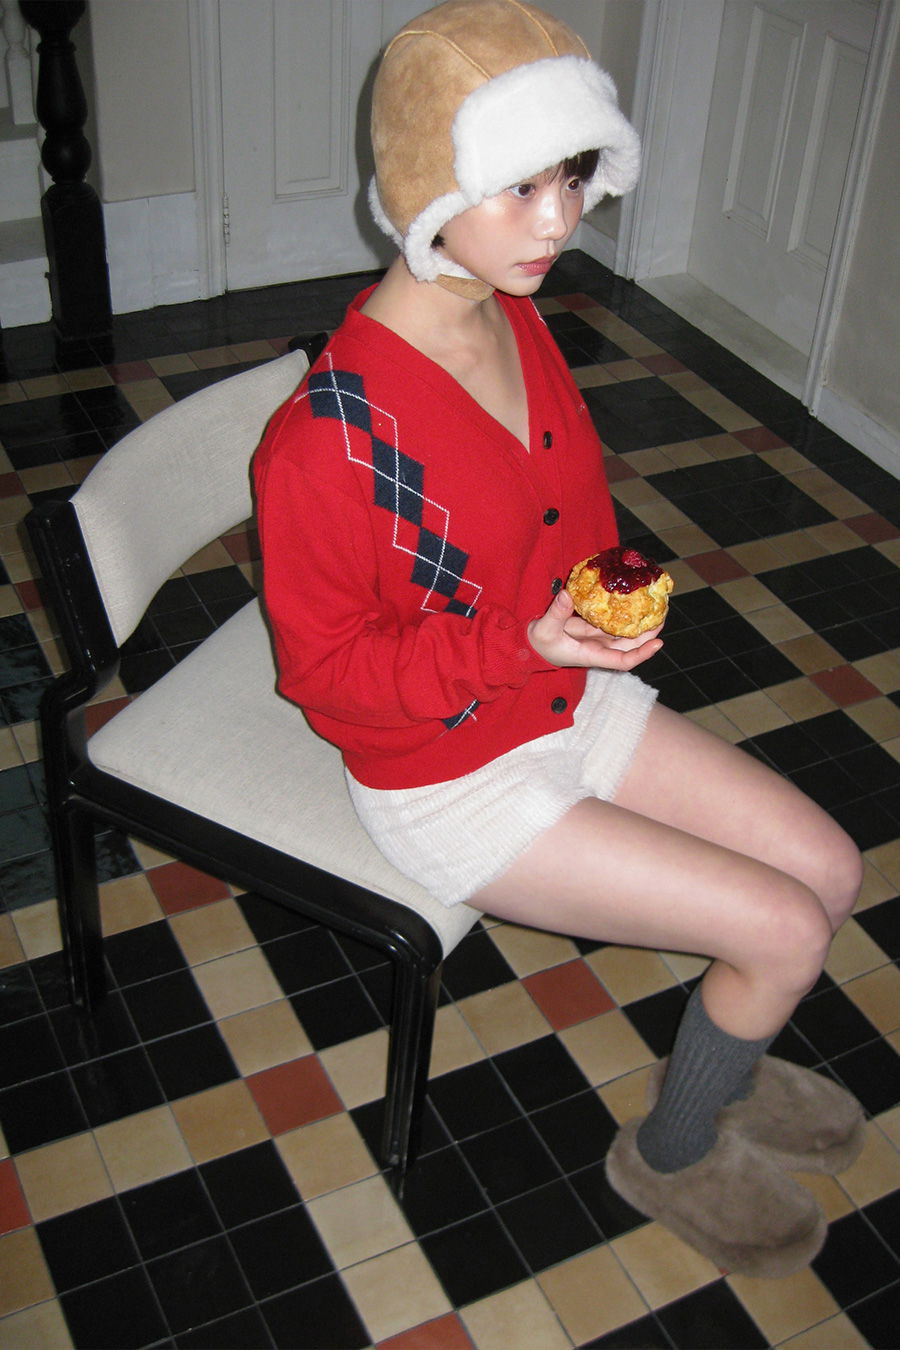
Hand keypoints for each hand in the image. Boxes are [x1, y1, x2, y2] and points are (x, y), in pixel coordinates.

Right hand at [528, 588, 663, 670]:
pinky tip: (633, 599)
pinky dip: (624, 613)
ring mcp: (598, 638)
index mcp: (591, 654)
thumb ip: (556, 614)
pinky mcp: (593, 627)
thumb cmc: (538, 644)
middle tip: (662, 615)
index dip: (642, 654)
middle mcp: (599, 648)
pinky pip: (614, 622)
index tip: (658, 643)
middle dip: (649, 634)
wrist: (531, 645)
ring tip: (655, 606)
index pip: (622, 660)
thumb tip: (568, 595)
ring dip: (641, 623)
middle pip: (631, 646)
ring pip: (626, 634)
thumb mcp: (544, 629)